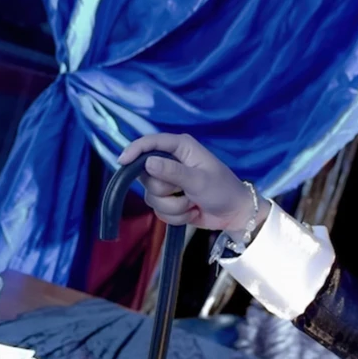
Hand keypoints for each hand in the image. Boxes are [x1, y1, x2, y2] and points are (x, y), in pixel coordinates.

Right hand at [117, 132, 260, 233]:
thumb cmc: (223, 190)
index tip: (122, 162)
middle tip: (186, 193)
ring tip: (192, 204)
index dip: (134, 151)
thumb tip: (147, 163)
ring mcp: (168, 182)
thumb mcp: (199, 180)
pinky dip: (175, 215)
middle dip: (165, 190)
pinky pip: (158, 210)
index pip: (150, 143)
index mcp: (181, 147)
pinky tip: (191, 212)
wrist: (234, 214)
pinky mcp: (169, 200)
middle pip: (146, 176)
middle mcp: (171, 161)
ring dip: (173, 206)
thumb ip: (173, 171)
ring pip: (151, 196)